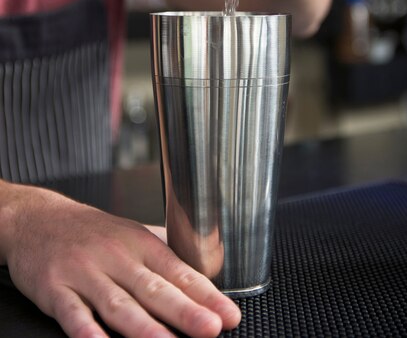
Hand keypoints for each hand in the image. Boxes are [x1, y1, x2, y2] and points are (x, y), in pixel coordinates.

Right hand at [2, 184, 240, 337]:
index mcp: (139, 244)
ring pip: (118, 304)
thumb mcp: (130, 231)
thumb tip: (202, 264)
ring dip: (144, 326)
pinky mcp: (56, 289)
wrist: (38, 219)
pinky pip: (73, 315)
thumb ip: (162, 250)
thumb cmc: (90, 230)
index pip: (178, 271)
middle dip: (184, 311)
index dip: (205, 294)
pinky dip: (87, 331)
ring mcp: (85, 274)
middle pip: (153, 288)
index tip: (229, 314)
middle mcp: (116, 257)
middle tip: (211, 328)